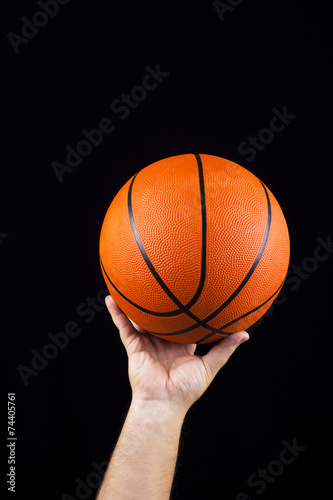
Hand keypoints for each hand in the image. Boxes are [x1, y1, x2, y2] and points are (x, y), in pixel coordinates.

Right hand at [105, 295, 248, 412]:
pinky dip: (117, 313)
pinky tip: (111, 298)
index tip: (190, 294)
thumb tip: (245, 333)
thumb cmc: (188, 388)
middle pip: (160, 319)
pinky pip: (124, 327)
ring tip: (132, 283)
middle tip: (163, 283)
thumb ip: (225, 348)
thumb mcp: (210, 366)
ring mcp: (147, 343)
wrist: (165, 402)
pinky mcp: (134, 346)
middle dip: (160, 303)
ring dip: (135, 304)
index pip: (183, 324)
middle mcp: (163, 342)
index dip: (185, 311)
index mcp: (180, 346)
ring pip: (140, 319)